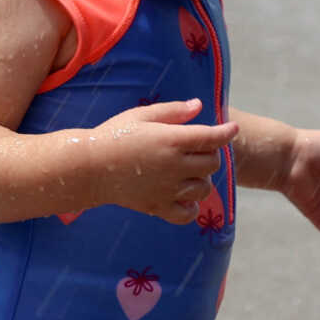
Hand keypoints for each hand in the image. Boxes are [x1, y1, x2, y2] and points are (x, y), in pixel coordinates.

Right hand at [88, 100, 238, 222]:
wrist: (88, 167)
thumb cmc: (114, 135)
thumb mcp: (141, 115)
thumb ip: (173, 111)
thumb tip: (199, 106)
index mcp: (171, 140)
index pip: (212, 138)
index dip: (226, 132)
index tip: (231, 128)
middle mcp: (174, 166)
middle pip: (212, 163)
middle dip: (210, 154)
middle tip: (196, 149)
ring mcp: (167, 189)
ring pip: (204, 188)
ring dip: (202, 179)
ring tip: (188, 172)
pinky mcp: (158, 207)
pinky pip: (187, 214)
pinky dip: (191, 206)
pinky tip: (184, 197)